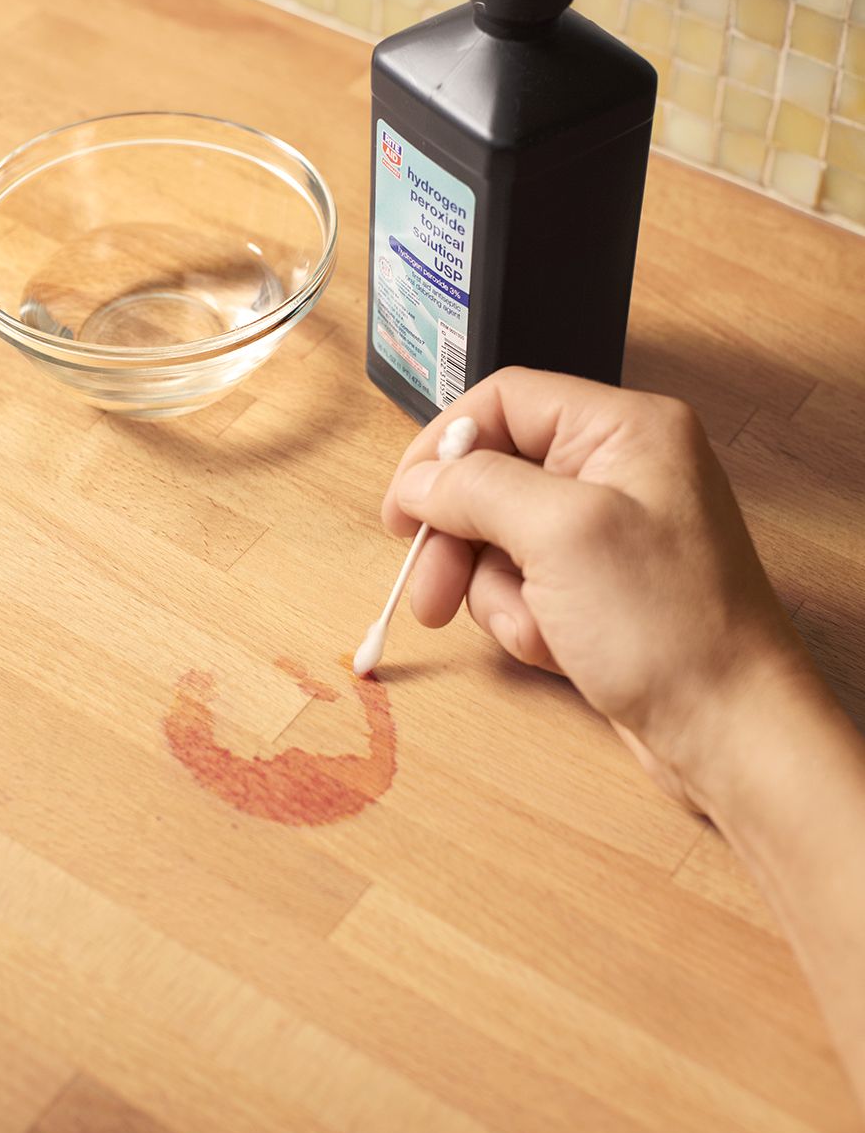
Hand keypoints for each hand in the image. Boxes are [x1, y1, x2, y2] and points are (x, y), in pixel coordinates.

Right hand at [382, 367, 813, 807]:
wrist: (728, 731)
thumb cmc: (673, 627)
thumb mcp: (560, 533)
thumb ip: (477, 488)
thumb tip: (420, 480)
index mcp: (625, 429)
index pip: (505, 401)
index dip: (443, 447)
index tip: (404, 506)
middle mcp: (619, 468)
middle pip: (493, 474)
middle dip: (460, 538)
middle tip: (429, 591)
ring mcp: (609, 530)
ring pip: (500, 538)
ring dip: (498, 591)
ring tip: (535, 627)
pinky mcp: (600, 586)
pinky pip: (525, 585)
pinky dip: (524, 619)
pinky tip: (557, 648)